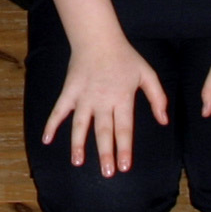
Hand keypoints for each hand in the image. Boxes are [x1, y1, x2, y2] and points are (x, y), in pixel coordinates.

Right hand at [39, 33, 168, 177]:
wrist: (98, 38)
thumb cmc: (125, 57)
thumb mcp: (147, 74)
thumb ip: (157, 98)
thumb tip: (164, 121)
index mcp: (122, 98)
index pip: (123, 128)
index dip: (124, 148)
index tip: (124, 166)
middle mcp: (102, 100)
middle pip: (103, 130)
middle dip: (105, 153)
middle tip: (107, 173)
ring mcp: (83, 96)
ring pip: (80, 124)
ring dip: (78, 144)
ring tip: (78, 162)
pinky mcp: (70, 91)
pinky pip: (59, 110)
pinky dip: (51, 124)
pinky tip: (46, 140)